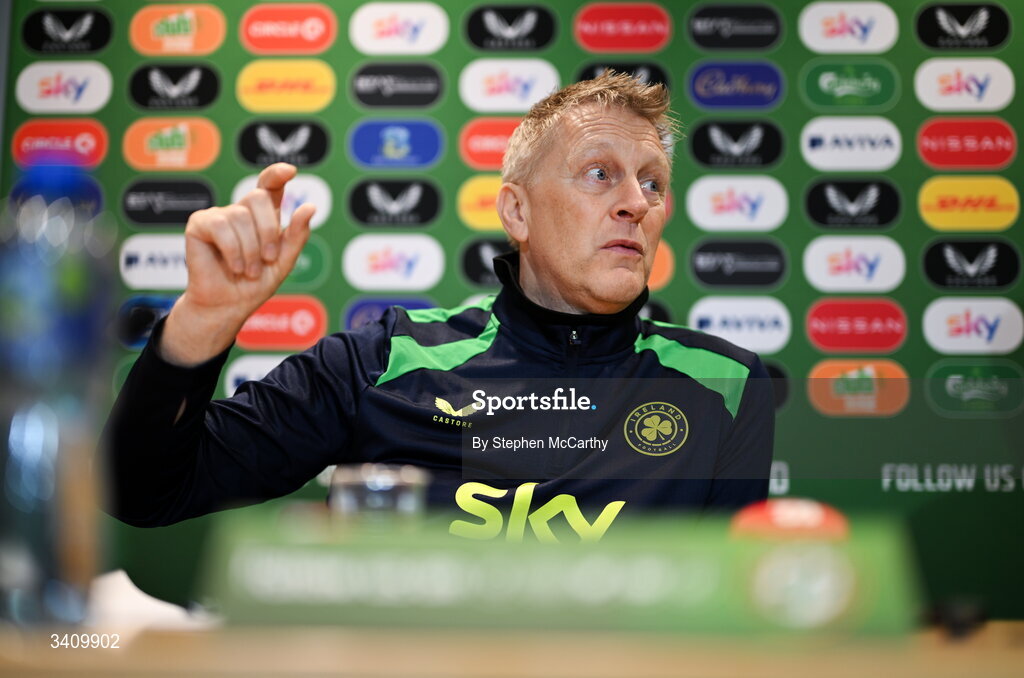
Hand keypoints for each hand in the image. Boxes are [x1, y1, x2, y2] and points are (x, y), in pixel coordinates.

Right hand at [160, 163, 315, 365]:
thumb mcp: (284, 261)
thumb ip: (297, 235)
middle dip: (268, 230)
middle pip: (258, 197)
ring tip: (248, 271)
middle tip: (268, 258)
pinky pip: (220, 225)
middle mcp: (241, 211)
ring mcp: (219, 215)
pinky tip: (233, 267)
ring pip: (240, 215)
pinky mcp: (199, 224)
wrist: (228, 306)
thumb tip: (310, 206)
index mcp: (263, 217)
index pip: (270, 185)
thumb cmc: (254, 285)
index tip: (290, 171)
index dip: (277, 173)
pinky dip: (232, 249)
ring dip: (250, 249)